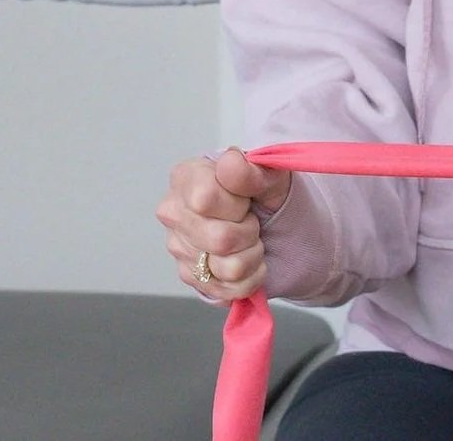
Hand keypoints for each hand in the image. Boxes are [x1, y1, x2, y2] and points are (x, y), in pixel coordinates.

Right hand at [156, 147, 292, 301]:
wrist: (278, 228)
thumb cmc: (267, 197)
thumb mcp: (271, 177)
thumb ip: (252, 169)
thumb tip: (231, 163)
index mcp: (186, 178)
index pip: (205, 199)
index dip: (237, 204)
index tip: (246, 199)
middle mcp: (173, 212)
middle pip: (219, 239)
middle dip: (249, 233)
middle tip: (252, 221)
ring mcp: (178, 247)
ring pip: (227, 268)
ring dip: (252, 256)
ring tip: (250, 240)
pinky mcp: (191, 277)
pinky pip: (229, 289)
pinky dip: (249, 277)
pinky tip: (247, 260)